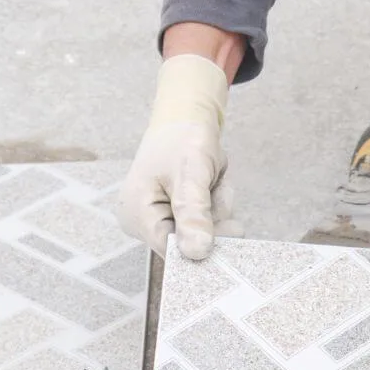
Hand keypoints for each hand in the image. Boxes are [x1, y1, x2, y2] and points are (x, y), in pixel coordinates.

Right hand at [118, 53, 243, 259]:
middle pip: (189, 245)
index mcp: (137, 213)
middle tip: (215, 188)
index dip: (204, 245)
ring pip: (202, 235)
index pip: (173, 251)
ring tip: (210, 182)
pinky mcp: (173, 219)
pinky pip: (204, 227)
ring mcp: (157, 221)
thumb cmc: (183, 137)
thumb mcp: (192, 171)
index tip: (231, 229)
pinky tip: (209, 188)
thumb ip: (194, 211)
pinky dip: (214, 210)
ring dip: (217, 212)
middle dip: (212, 220)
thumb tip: (197, 251)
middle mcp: (142, 223)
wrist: (185, 118)